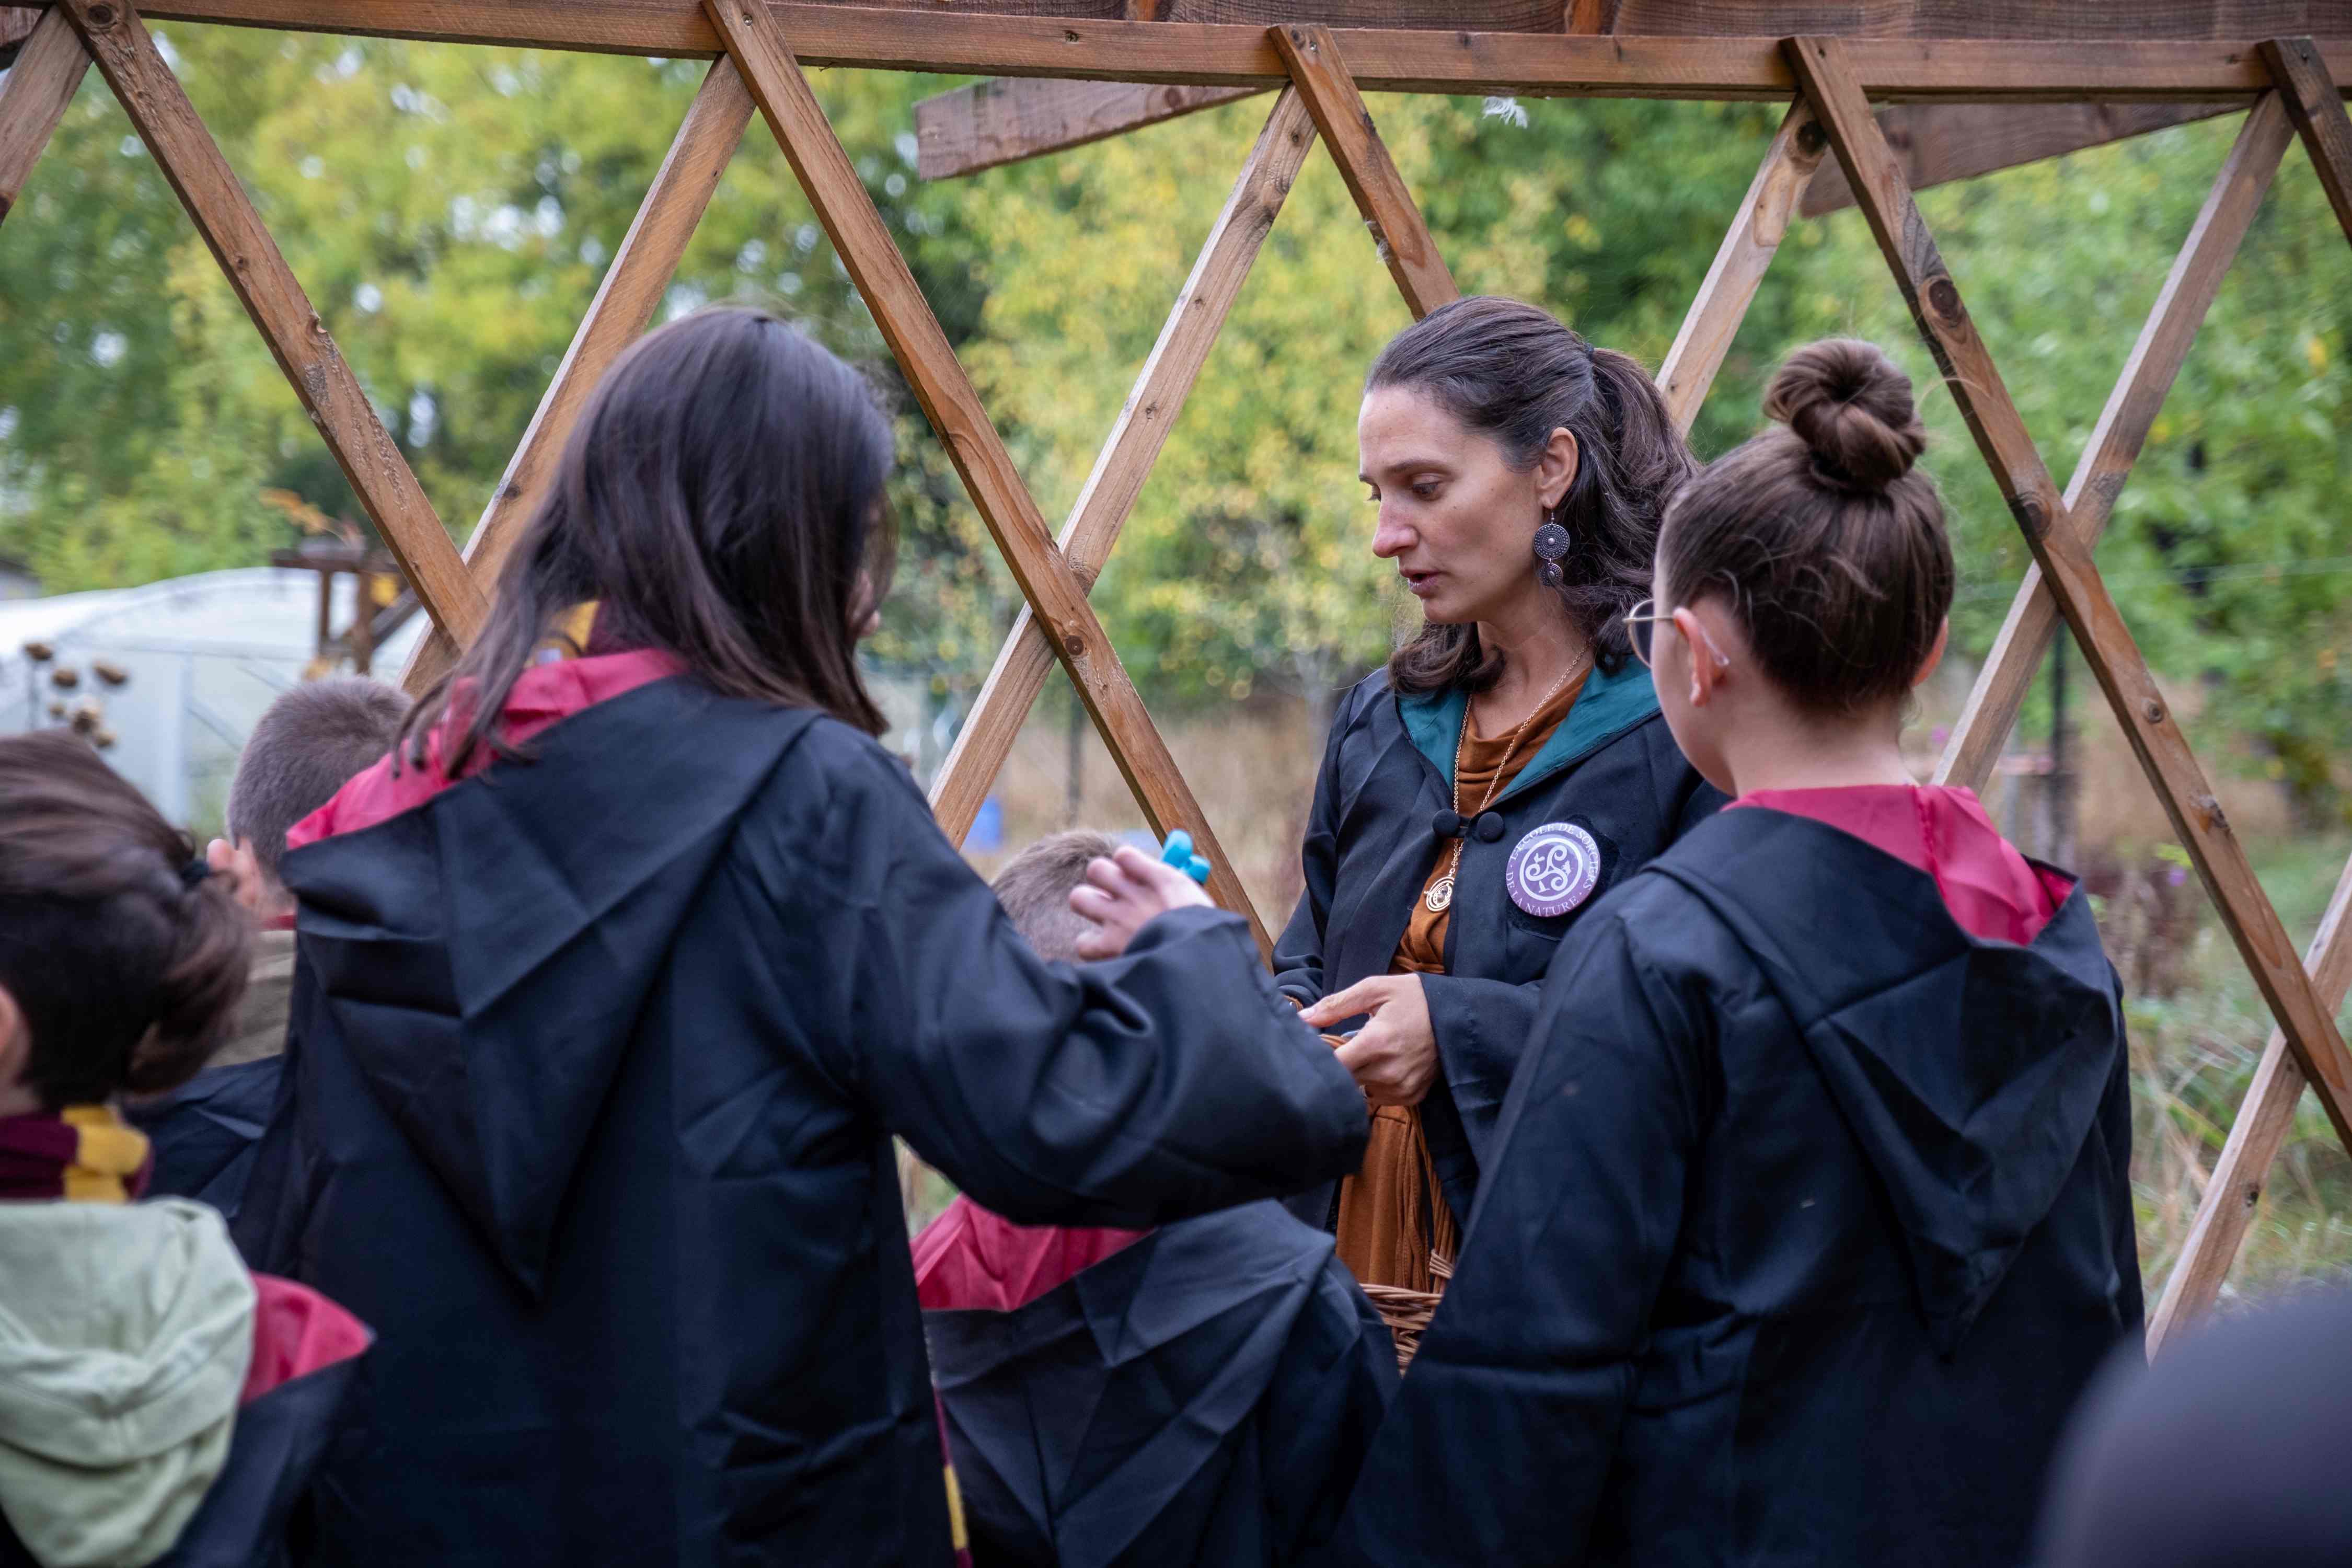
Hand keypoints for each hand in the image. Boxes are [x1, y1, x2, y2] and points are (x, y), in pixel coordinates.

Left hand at [1068, 845, 1214, 959]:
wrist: (1201, 962)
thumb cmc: (1207, 935)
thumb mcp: (1195, 901)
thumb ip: (1172, 887)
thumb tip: (1150, 877)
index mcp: (1162, 879)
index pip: (1124, 856)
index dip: (1125, 866)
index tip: (1133, 878)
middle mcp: (1135, 894)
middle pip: (1096, 869)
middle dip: (1102, 881)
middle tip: (1115, 896)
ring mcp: (1118, 919)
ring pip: (1079, 897)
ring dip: (1089, 905)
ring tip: (1106, 919)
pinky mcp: (1109, 947)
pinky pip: (1083, 942)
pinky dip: (1091, 947)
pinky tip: (1106, 950)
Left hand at [1299, 974, 1437, 1106]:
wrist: (1460, 1015)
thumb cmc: (1414, 998)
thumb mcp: (1375, 989)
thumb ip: (1336, 1005)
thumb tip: (1302, 1018)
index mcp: (1377, 1042)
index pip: (1332, 1065)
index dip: (1319, 1057)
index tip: (1317, 1047)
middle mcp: (1389, 1071)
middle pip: (1343, 1080)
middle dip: (1339, 1065)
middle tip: (1344, 1045)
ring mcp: (1402, 1087)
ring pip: (1360, 1090)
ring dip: (1357, 1075)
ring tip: (1368, 1053)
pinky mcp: (1412, 1096)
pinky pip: (1379, 1097)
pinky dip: (1375, 1084)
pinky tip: (1384, 1064)